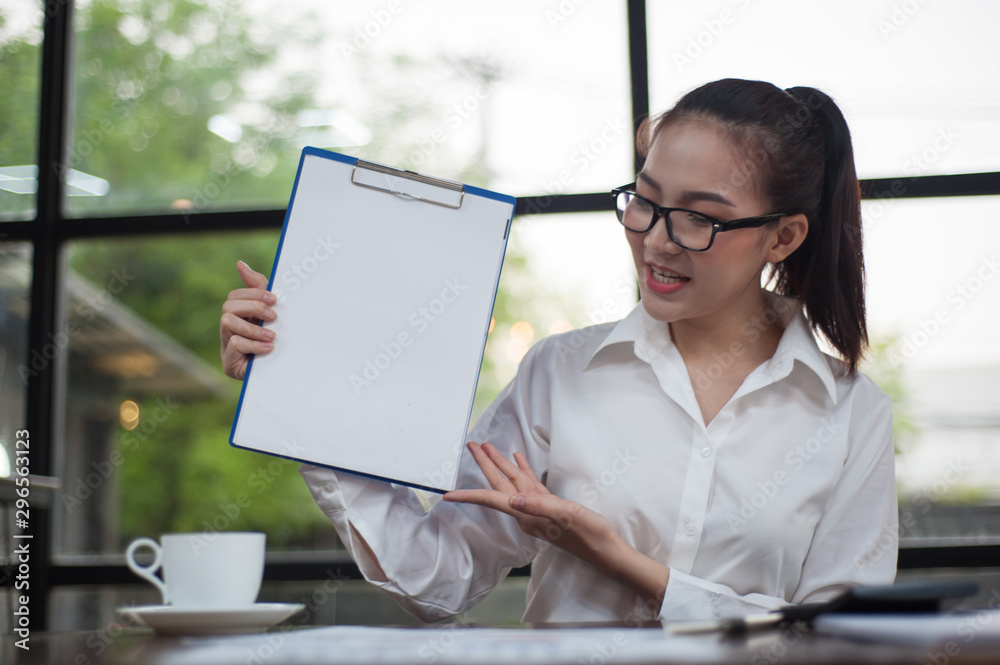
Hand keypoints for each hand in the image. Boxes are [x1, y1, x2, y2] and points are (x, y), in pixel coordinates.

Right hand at [220, 261, 276, 379]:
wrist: (282, 376)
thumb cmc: (275, 342)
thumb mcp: (270, 314)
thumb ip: (257, 288)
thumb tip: (240, 264)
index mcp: (239, 317)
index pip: (235, 296)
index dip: (253, 294)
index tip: (275, 299)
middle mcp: (229, 330)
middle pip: (228, 306)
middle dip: (253, 307)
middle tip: (274, 316)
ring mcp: (226, 347)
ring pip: (227, 322)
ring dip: (253, 327)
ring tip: (272, 336)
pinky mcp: (229, 364)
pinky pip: (234, 344)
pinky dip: (253, 344)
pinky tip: (269, 348)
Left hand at [444, 442, 669, 604]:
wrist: (605, 549)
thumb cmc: (588, 534)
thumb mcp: (565, 516)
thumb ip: (539, 506)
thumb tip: (512, 500)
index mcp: (526, 515)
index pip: (492, 500)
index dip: (469, 495)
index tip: (447, 495)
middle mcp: (527, 512)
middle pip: (499, 485)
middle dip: (484, 465)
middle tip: (471, 446)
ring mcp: (537, 509)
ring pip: (514, 482)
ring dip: (502, 464)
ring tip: (489, 447)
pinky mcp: (549, 506)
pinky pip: (530, 485)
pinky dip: (523, 471)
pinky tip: (519, 460)